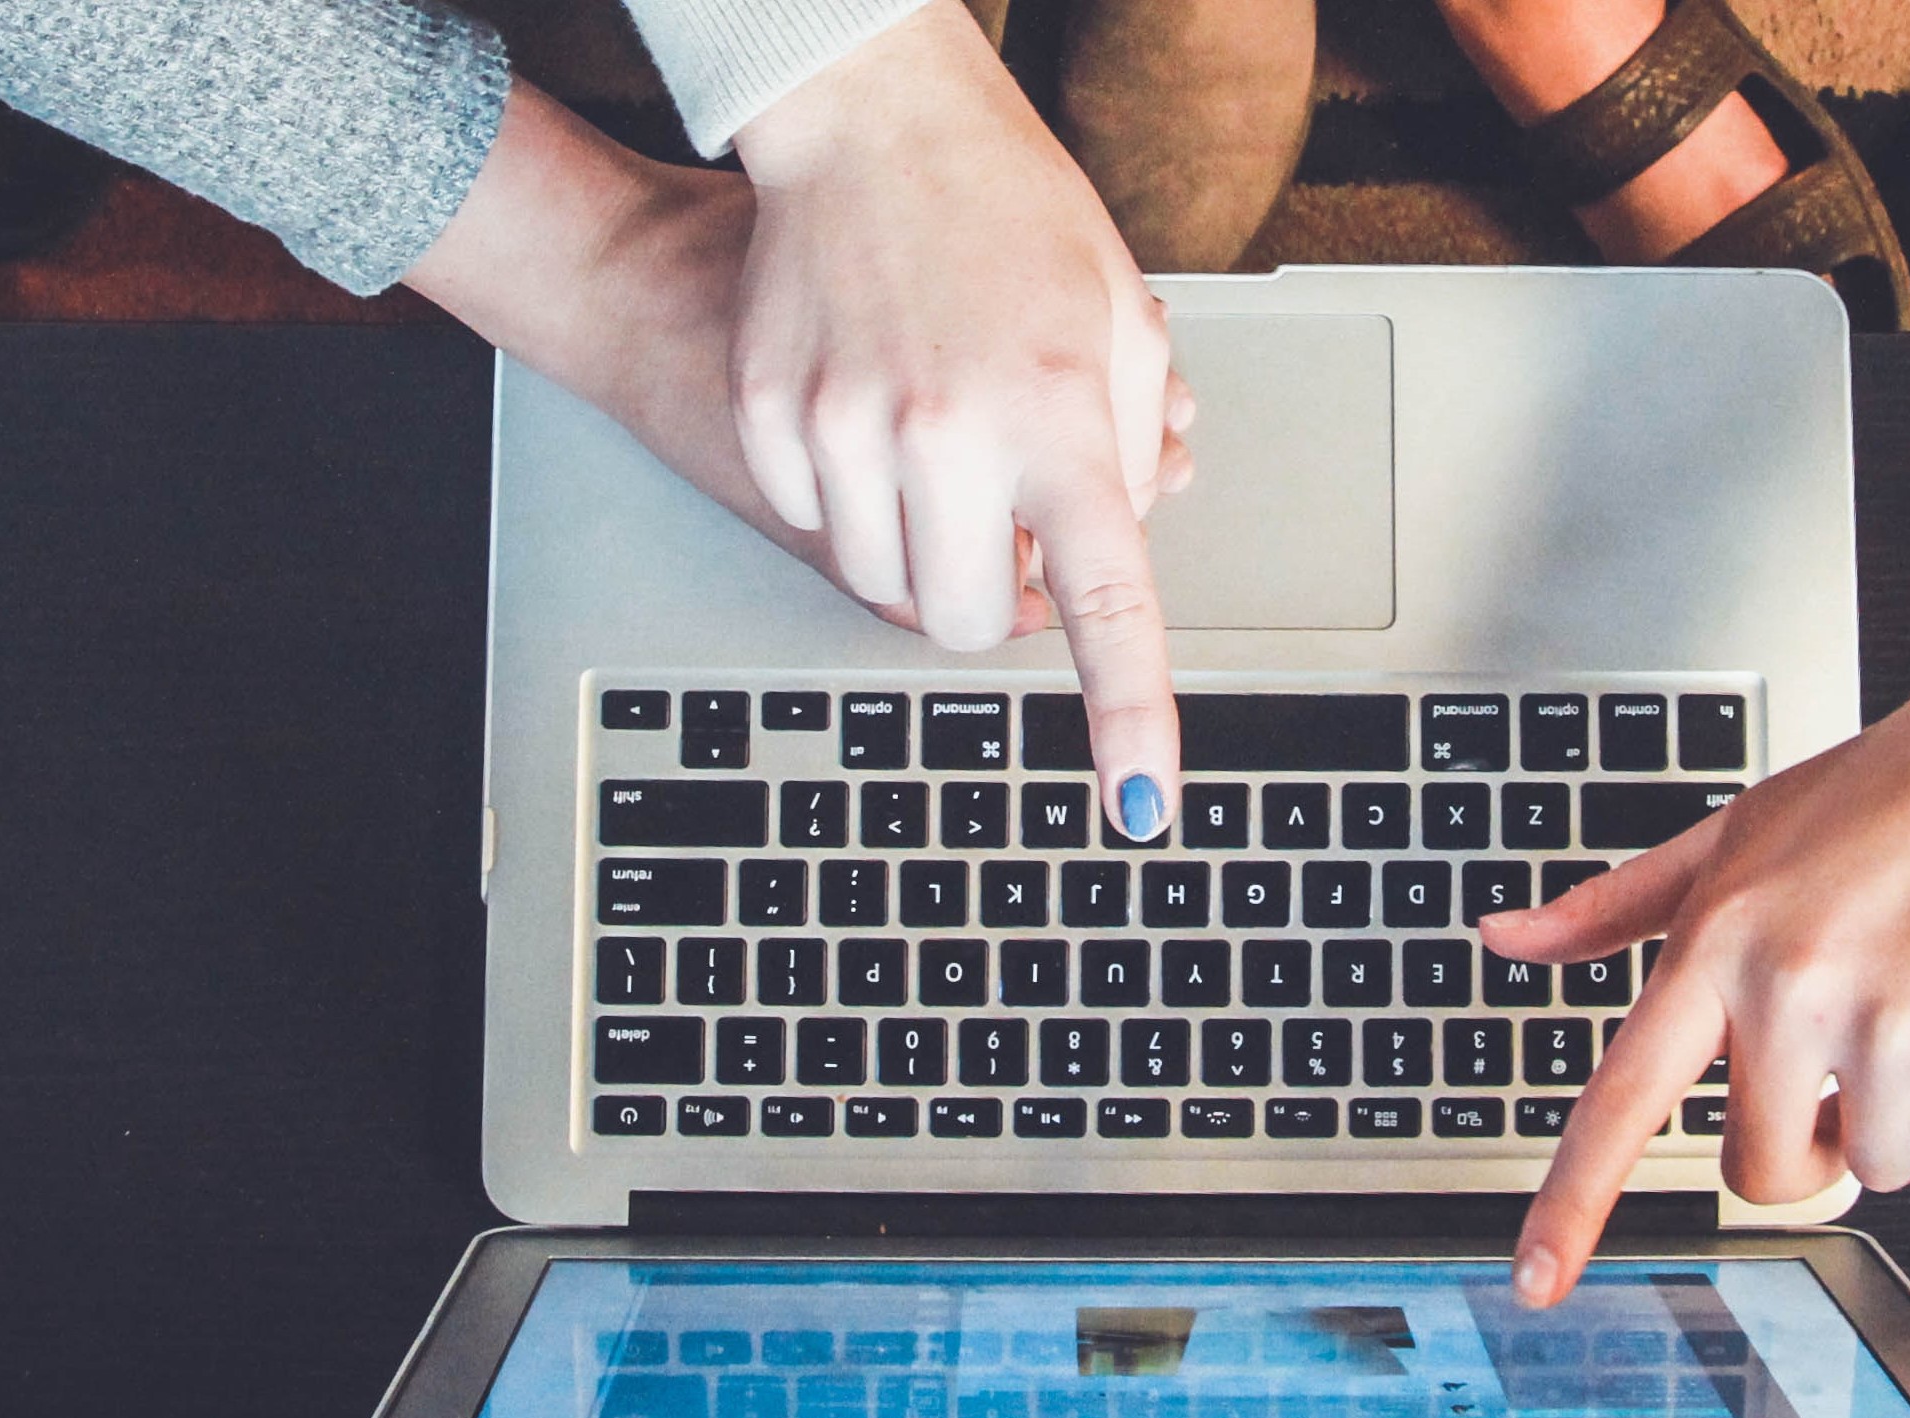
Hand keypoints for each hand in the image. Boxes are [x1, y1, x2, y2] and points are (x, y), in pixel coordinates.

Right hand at [396, 83, 1184, 646]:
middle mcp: (949, 432)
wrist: (869, 120)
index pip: (1108, 600)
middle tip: (1006, 522)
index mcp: (1061, 414)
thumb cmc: (1008, 210)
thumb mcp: (1119, 319)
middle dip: (992, 599)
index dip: (1129, 715)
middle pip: (966, 622)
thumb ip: (1132, 449)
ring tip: (940, 442)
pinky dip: (848, 495)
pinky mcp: (769, 414)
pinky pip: (814, 522)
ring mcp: (845, 427)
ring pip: (882, 584)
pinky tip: (869, 405)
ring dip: (921, 547)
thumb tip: (1118, 547)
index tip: (1140, 805)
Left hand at [1487, 580, 1909, 1306]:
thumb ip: (1618, 905)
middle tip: (1846, 1064)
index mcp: (1719, 943)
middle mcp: (1795, 992)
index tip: (1537, 1282)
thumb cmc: (1889, 789)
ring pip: (1876, 1170)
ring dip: (1904, 1120)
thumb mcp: (1735, 831)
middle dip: (1806, 1145)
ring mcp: (1895, 1029)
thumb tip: (1505, 940)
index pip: (1623, 1101)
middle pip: (1764, 1172)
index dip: (1572, 1203)